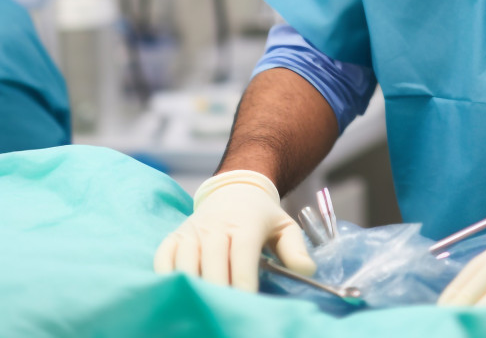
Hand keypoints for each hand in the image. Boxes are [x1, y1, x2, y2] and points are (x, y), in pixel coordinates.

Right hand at [153, 170, 315, 291]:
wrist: (236, 187)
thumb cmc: (261, 215)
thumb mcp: (284, 225)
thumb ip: (295, 249)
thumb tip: (307, 270)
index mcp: (246, 223)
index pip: (242, 254)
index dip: (243, 281)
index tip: (246, 302)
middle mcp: (216, 225)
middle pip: (213, 263)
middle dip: (218, 290)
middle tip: (223, 312)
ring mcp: (193, 230)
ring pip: (186, 262)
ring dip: (192, 286)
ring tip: (200, 307)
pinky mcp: (175, 236)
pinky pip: (164, 257)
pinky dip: (166, 276)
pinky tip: (175, 292)